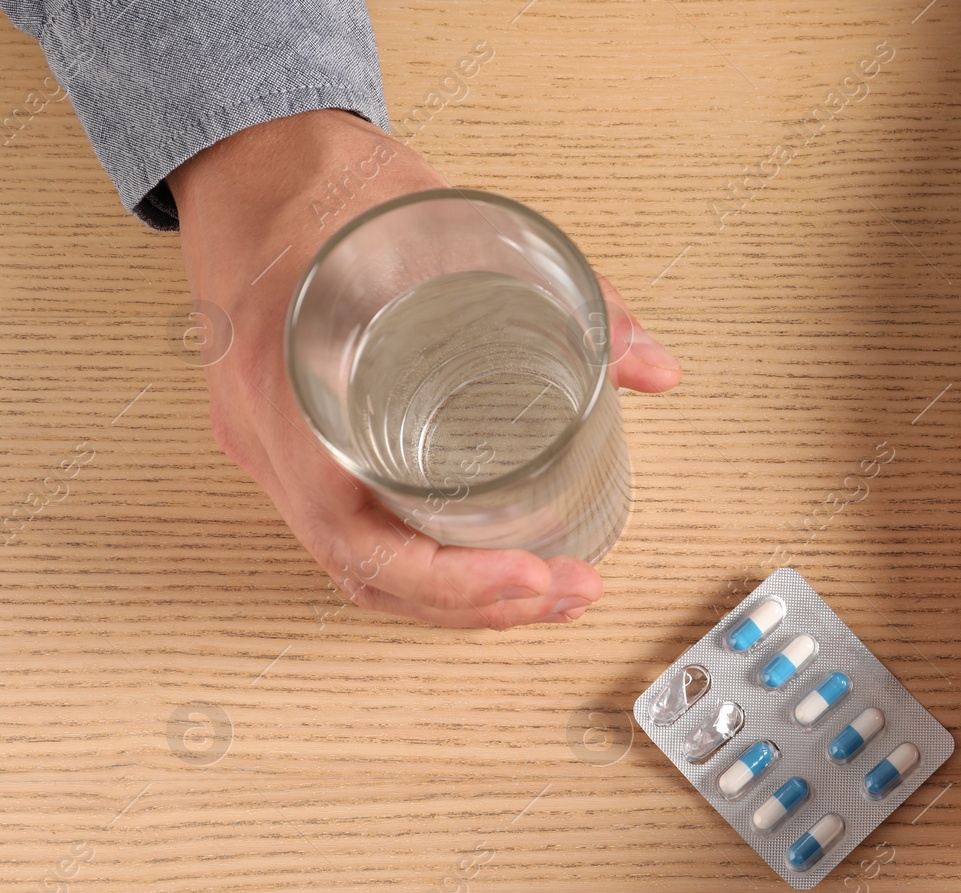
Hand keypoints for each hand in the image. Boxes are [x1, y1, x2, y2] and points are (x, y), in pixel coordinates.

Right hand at [168, 110, 680, 627]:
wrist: (249, 159)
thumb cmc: (326, 187)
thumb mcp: (451, 226)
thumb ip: (561, 295)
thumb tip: (652, 364)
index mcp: (291, 390)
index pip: (354, 536)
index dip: (447, 581)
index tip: (528, 579)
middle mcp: (273, 437)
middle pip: (364, 571)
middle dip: (471, 604)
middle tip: (563, 595)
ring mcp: (277, 446)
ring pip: (356, 562)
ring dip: (450, 595)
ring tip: (540, 593)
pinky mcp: (294, 442)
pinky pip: (350, 525)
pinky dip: (418, 560)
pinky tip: (479, 560)